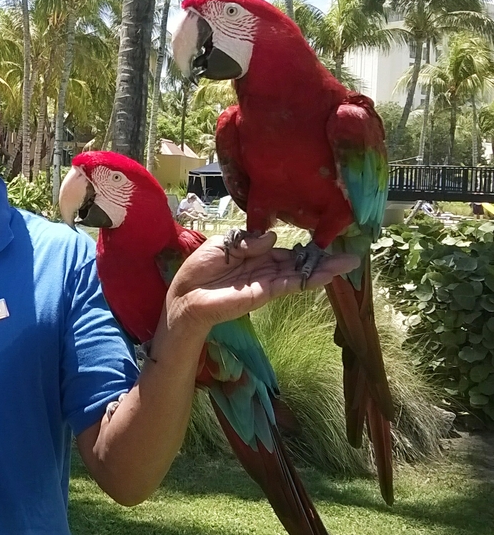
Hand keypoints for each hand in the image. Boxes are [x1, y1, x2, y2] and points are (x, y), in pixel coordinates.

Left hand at [165, 231, 358, 335]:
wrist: (184, 296)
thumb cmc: (197, 270)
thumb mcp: (222, 245)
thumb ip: (248, 241)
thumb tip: (274, 237)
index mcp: (254, 256)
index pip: (284, 253)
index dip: (303, 250)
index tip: (326, 245)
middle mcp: (263, 270)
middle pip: (297, 264)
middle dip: (322, 261)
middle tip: (351, 258)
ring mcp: (265, 283)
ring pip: (298, 274)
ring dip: (322, 270)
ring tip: (346, 265)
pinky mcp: (262, 294)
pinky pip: (287, 285)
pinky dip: (305, 280)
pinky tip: (324, 276)